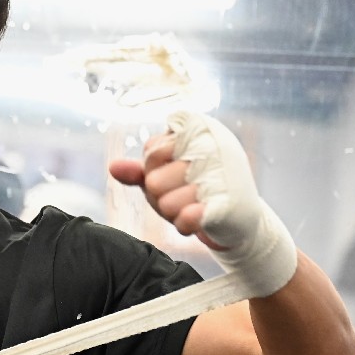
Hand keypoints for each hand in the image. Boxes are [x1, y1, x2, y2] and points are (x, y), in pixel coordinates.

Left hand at [109, 132, 220, 248]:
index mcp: (200, 129)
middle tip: (182, 195)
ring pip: (165, 202)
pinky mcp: (227, 205)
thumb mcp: (166, 176)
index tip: (173, 172)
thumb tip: (113, 167)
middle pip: (154, 179)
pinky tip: (193, 221)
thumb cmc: (196, 190)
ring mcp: (222, 175)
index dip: (154, 168)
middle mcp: (214, 146)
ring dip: (172, 212)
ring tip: (191, 206)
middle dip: (160, 194)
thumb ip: (141, 170)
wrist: (241, 219)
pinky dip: (184, 225)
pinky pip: (185, 218)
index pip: (152, 149)